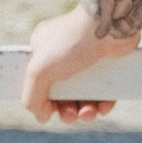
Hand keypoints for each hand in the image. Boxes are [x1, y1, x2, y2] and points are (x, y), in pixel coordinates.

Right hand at [21, 4, 135, 123]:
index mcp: (43, 51)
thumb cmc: (72, 41)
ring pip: (84, 95)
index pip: (38, 83)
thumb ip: (32, 96)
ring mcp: (87, 61)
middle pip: (62, 94)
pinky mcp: (108, 66)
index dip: (44, 101)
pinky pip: (104, 91)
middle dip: (66, 110)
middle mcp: (63, 55)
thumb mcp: (39, 70)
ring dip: (84, 111)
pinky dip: (103, 103)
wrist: (110, 25)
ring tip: (88, 114)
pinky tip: (103, 107)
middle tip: (71, 116)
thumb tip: (41, 117)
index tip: (50, 111)